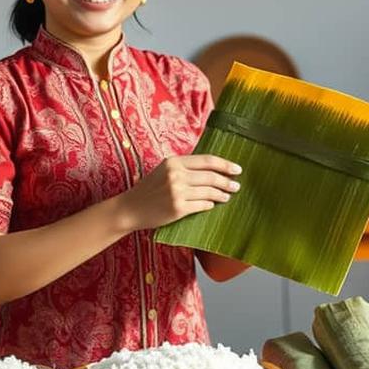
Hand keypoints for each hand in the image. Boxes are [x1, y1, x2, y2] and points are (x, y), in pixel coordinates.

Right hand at [120, 155, 240, 230]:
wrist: (130, 208)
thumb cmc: (149, 189)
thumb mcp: (164, 170)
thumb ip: (184, 167)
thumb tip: (213, 170)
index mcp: (174, 162)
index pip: (207, 160)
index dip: (225, 165)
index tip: (237, 169)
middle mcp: (176, 175)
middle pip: (211, 176)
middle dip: (227, 181)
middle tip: (236, 186)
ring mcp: (177, 192)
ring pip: (209, 192)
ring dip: (221, 195)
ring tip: (227, 196)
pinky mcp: (178, 208)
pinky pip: (202, 205)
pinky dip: (209, 205)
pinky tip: (212, 205)